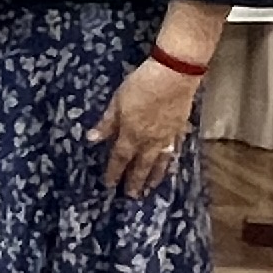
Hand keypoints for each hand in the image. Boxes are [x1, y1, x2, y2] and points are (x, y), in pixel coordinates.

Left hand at [88, 57, 200, 196]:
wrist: (174, 77)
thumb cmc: (141, 86)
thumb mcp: (117, 102)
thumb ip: (107, 123)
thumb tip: (92, 140)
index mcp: (131, 135)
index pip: (120, 159)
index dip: (114, 173)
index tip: (110, 186)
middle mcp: (149, 141)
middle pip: (141, 166)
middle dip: (135, 182)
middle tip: (132, 196)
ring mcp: (167, 137)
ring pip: (160, 163)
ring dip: (154, 177)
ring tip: (151, 188)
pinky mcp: (180, 130)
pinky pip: (174, 151)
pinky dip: (171, 161)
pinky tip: (170, 165)